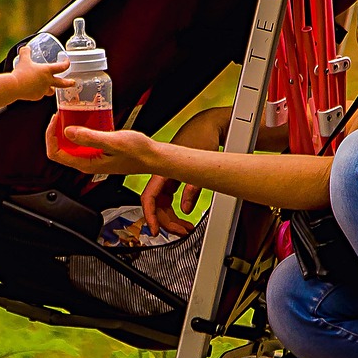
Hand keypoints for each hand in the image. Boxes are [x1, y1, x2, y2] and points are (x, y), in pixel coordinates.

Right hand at [11, 45, 72, 100]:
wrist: (14, 86)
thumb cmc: (20, 73)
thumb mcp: (23, 59)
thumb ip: (25, 52)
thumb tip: (26, 48)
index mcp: (47, 71)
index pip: (61, 67)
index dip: (66, 64)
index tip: (68, 62)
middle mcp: (48, 82)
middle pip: (62, 83)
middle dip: (69, 83)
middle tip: (73, 82)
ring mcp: (43, 90)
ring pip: (51, 91)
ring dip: (52, 88)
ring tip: (50, 88)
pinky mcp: (37, 97)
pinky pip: (40, 94)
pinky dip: (39, 92)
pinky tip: (33, 89)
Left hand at [45, 119, 158, 176]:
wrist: (153, 157)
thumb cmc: (137, 153)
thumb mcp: (112, 142)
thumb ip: (90, 137)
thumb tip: (68, 131)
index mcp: (86, 164)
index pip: (56, 154)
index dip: (51, 136)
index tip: (55, 120)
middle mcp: (86, 163)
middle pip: (60, 148)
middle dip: (57, 131)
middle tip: (62, 113)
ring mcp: (92, 158)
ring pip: (71, 144)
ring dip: (68, 129)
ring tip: (70, 114)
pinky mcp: (98, 152)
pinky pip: (83, 141)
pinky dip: (80, 130)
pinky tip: (85, 119)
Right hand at [132, 108, 227, 232]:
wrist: (207, 125)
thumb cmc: (201, 136)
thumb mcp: (200, 165)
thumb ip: (193, 188)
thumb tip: (186, 208)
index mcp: (162, 169)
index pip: (149, 197)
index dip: (150, 215)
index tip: (154, 230)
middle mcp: (162, 174)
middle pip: (157, 205)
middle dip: (166, 221)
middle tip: (180, 232)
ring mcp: (168, 176)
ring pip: (164, 204)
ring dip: (172, 218)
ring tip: (185, 229)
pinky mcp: (175, 178)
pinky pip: (170, 198)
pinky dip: (176, 210)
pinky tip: (185, 217)